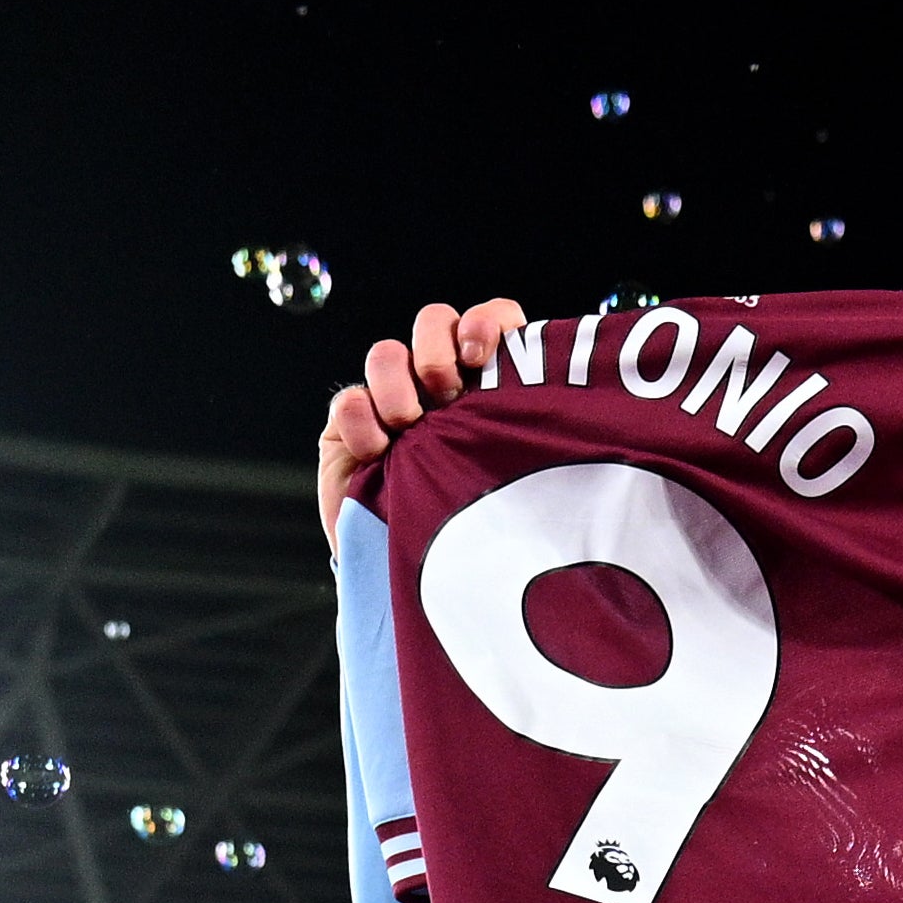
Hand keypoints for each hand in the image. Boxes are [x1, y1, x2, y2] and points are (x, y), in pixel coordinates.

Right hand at [314, 294, 536, 532]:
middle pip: (434, 323)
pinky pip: (347, 402)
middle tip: (444, 393)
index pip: (491, 322)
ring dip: (395, 383)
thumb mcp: (515, 478)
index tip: (481, 353)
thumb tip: (555, 410)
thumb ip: (523, 436)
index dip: (486, 322)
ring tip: (406, 427)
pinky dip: (359, 421)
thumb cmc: (481, 533)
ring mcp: (392, 404)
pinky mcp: (349, 430)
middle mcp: (440, 387)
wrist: (420, 580)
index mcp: (488, 385)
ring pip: (386, 354)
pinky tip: (375, 453)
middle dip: (435, 349)